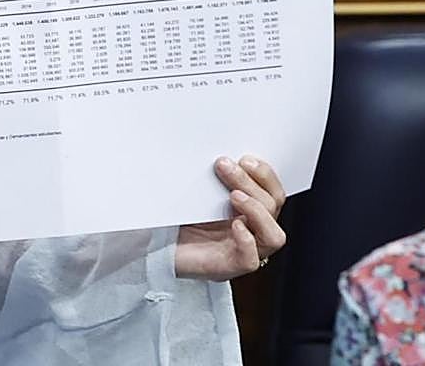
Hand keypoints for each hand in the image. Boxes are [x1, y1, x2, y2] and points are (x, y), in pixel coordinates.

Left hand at [175, 155, 286, 279]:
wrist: (150, 245)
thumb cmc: (174, 217)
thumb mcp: (196, 192)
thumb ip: (211, 177)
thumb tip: (221, 155)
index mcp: (247, 211)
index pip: (273, 193)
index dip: (265, 175)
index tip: (244, 158)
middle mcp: (251, 232)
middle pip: (271, 207)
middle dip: (250, 183)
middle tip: (224, 166)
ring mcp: (242, 252)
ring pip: (274, 236)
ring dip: (257, 211)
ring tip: (234, 195)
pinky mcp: (227, 268)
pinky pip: (250, 260)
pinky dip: (247, 241)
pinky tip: (235, 226)